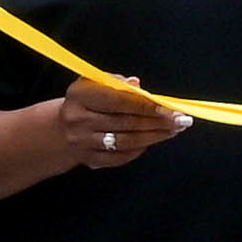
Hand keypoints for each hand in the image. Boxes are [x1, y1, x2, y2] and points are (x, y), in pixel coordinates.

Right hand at [55, 75, 184, 176]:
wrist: (59, 130)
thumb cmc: (87, 101)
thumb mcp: (95, 84)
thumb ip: (117, 82)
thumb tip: (137, 85)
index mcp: (80, 95)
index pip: (119, 100)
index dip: (147, 105)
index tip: (170, 108)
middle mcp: (78, 119)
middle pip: (125, 123)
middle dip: (157, 122)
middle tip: (181, 121)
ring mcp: (82, 142)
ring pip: (125, 141)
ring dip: (154, 136)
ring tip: (174, 130)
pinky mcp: (88, 159)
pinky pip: (119, 157)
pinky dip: (139, 150)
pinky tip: (153, 141)